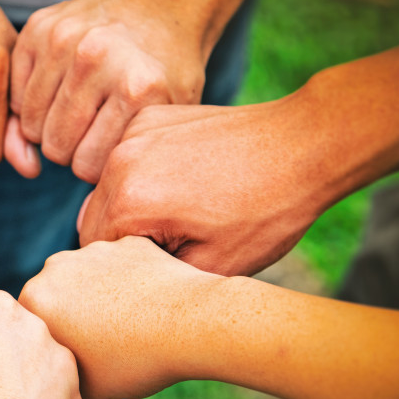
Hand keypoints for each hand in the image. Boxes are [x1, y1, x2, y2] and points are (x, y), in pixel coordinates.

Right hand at [10, 0, 206, 182]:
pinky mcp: (38, 27)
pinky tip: (59, 92)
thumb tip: (31, 168)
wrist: (159, 2)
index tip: (111, 144)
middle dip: (71, 149)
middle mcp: (96, 59)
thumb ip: (115, 158)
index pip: (87, 166)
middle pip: (55, 147)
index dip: (97, 164)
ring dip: (50, 128)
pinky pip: (16, 95)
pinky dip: (33, 103)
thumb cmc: (164, 70)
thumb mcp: (163, 121)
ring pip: (31, 124)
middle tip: (93, 128)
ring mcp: (63, 39)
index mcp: (136, 88)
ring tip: (77, 112)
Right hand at [20, 237, 227, 398]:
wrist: (189, 325)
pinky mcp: (128, 242)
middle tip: (106, 345)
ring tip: (133, 327)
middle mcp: (55, 267)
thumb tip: (51, 385)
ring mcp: (94, 250)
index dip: (58, 346)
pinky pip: (125, 267)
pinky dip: (134, 283)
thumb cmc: (133, 363)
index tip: (82, 361)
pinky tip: (152, 306)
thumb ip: (55, 380)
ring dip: (103, 296)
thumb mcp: (83, 391)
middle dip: (74, 316)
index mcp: (35, 301)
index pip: (37, 327)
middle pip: (58, 298)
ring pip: (91, 278)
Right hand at [78, 100, 325, 276]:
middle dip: (123, 240)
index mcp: (130, 201)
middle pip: (93, 219)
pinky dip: (142, 178)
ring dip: (131, 208)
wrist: (304, 145)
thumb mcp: (212, 268)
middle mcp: (120, 160)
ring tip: (180, 216)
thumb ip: (152, 279)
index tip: (160, 271)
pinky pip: (126, 161)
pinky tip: (184, 185)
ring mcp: (134, 133)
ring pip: (107, 190)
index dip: (124, 271)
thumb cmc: (266, 211)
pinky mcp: (149, 117)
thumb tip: (122, 280)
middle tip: (172, 248)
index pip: (95, 252)